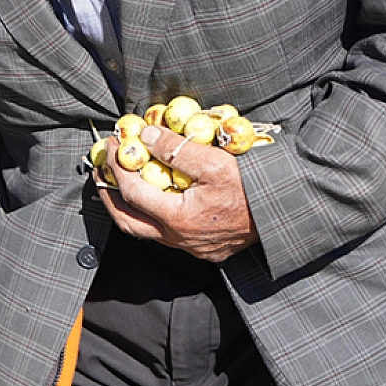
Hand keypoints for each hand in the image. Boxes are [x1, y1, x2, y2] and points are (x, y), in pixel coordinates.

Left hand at [95, 124, 258, 262]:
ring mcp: (191, 247)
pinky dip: (151, 213)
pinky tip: (154, 195)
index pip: (132, 191)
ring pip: (145, 230)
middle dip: (108, 195)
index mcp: (178, 219)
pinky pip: (165, 233)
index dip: (117, 165)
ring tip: (120, 182)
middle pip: (128, 221)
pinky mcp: (203, 248)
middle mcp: (179, 239)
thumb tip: (143, 137)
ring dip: (128, 206)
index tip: (113, 144)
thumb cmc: (252, 188)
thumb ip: (176, 149)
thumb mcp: (215, 162)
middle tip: (101, 171)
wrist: (284, 216)